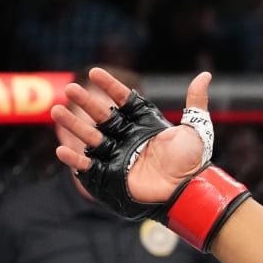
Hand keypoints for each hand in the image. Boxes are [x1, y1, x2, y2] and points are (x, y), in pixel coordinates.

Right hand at [51, 68, 214, 203]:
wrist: (189, 190)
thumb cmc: (193, 162)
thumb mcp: (197, 130)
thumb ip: (196, 103)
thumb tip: (205, 76)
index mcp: (143, 125)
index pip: (123, 101)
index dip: (110, 86)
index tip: (95, 72)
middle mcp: (127, 138)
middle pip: (101, 116)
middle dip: (86, 102)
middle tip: (71, 88)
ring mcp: (117, 156)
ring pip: (90, 137)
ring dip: (72, 125)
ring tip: (56, 110)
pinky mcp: (110, 175)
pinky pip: (88, 167)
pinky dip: (74, 160)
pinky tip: (61, 150)